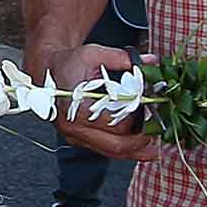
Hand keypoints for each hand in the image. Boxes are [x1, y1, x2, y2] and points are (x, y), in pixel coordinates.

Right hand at [34, 41, 156, 161]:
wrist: (47, 71)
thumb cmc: (69, 63)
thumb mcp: (94, 54)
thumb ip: (123, 59)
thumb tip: (151, 61)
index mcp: (76, 108)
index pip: (117, 123)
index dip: (139, 119)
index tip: (154, 112)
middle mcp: (73, 127)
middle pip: (116, 145)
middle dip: (142, 141)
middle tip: (159, 133)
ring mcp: (75, 136)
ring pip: (111, 152)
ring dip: (135, 151)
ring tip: (155, 147)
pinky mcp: (79, 139)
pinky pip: (105, 150)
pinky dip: (124, 150)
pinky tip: (140, 148)